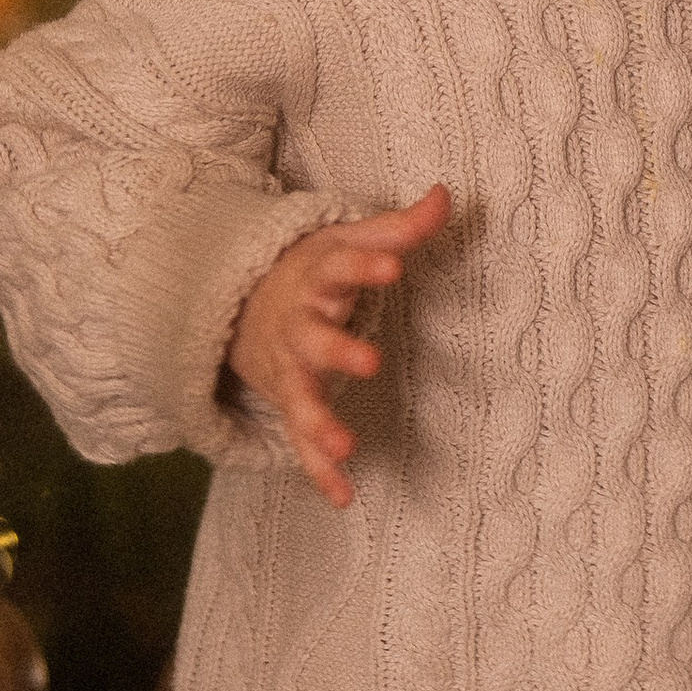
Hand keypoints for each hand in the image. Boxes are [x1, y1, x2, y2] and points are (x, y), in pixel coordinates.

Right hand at [228, 185, 451, 507]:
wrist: (243, 303)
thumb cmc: (313, 269)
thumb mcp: (349, 241)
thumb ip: (399, 227)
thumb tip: (448, 194)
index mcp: (316, 279)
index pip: (339, 267)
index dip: (364, 266)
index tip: (393, 266)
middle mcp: (298, 326)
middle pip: (312, 338)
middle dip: (337, 350)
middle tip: (370, 362)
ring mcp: (290, 369)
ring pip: (299, 397)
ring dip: (319, 422)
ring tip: (345, 445)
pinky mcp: (289, 404)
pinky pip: (301, 441)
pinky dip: (317, 470)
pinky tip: (342, 496)